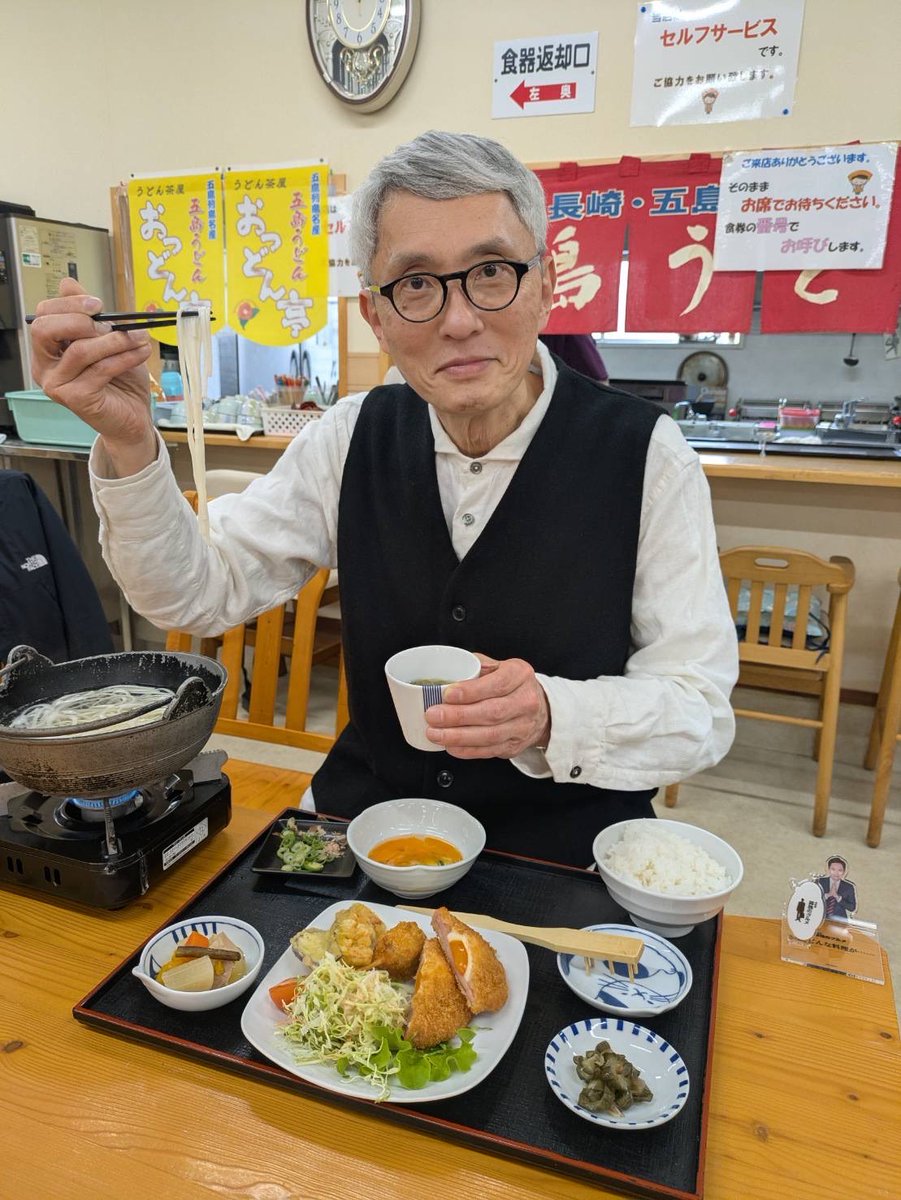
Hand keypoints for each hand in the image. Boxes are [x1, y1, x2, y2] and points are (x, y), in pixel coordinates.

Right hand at [30, 277, 157, 472]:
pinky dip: (125, 357)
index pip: (43, 316)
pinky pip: (101, 369)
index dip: (68, 304)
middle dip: (80, 320)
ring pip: (81, 350)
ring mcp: (57, 385)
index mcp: (47, 349)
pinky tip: (141, 352)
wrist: (131, 417)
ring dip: (115, 340)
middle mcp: (44, 367)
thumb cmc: (118, 379)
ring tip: (140, 338)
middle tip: (111, 322)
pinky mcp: (76, 399)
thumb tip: (68, 283)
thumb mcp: (105, 340)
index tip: (98, 303)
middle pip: (46, 330)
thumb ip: (88, 315)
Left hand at [424, 653, 550, 759]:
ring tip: (435, 733)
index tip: (447, 694)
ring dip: (458, 736)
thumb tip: (449, 671)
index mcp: (520, 675)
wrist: (541, 710)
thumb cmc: (513, 685)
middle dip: (458, 716)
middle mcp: (525, 702)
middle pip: (491, 712)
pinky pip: (489, 751)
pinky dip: (467, 750)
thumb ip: (477, 665)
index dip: (471, 691)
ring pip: (489, 735)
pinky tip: (450, 746)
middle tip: (433, 715)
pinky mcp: (514, 746)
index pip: (496, 684)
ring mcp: (522, 727)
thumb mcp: (501, 666)